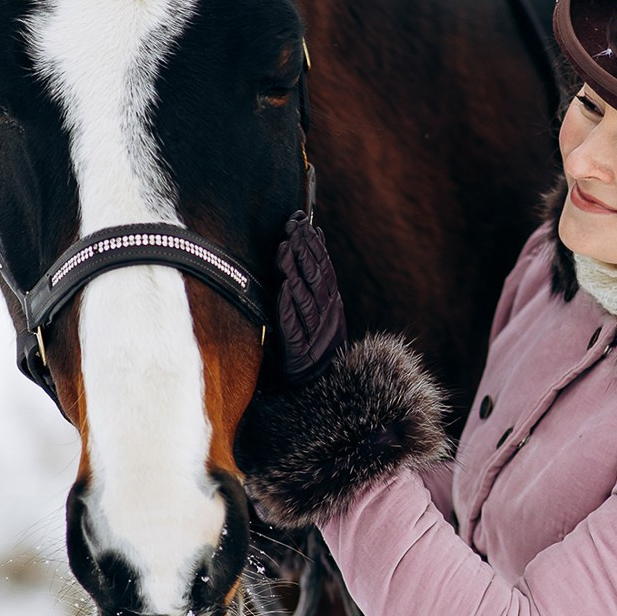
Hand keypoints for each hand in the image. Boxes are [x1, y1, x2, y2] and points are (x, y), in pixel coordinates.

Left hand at [276, 210, 345, 384]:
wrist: (319, 393)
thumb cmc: (313, 349)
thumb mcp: (321, 312)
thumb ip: (318, 279)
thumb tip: (317, 237)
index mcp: (333, 305)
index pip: (324, 268)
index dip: (313, 244)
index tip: (302, 222)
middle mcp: (328, 316)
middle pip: (316, 277)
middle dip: (303, 249)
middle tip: (291, 227)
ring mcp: (315, 334)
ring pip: (306, 297)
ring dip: (295, 270)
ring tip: (284, 248)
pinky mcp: (298, 352)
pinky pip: (293, 325)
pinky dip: (289, 305)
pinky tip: (283, 287)